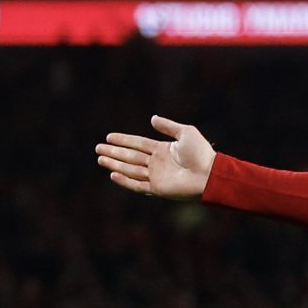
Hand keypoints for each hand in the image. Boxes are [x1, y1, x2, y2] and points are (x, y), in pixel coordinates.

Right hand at [96, 115, 215, 200]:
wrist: (209, 174)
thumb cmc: (201, 153)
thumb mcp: (185, 132)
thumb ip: (168, 126)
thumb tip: (152, 118)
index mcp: (162, 149)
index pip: (138, 143)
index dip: (124, 139)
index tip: (109, 136)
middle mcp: (157, 163)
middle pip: (130, 156)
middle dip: (114, 152)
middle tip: (98, 148)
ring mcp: (156, 176)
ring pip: (130, 169)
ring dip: (115, 164)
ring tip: (100, 158)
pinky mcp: (157, 188)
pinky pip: (137, 184)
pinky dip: (125, 180)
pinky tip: (113, 174)